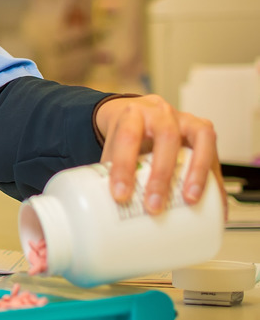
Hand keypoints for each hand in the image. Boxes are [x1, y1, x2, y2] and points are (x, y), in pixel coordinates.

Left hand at [94, 94, 221, 213]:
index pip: (127, 136)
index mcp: (133, 114)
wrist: (140, 113)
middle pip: (166, 137)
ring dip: (197, 172)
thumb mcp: (114, 144)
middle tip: (154, 205)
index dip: (123, 167)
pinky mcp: (204, 133)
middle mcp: (161, 113)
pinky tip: (215, 204)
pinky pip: (215, 154)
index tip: (120, 195)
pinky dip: (215, 181)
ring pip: (199, 138)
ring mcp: (186, 120)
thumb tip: (104, 206)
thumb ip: (110, 169)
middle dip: (161, 174)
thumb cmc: (127, 132)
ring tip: (190, 200)